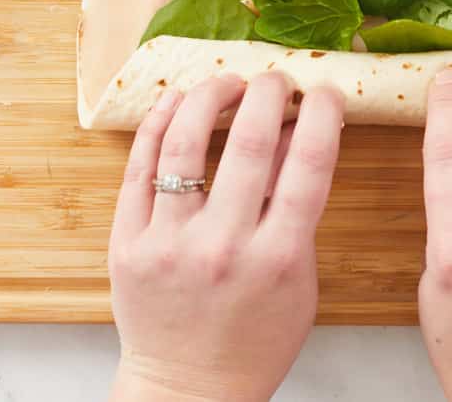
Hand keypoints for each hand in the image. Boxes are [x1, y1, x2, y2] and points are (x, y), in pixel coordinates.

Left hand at [107, 74, 344, 401]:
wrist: (190, 389)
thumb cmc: (256, 337)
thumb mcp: (299, 276)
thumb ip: (298, 207)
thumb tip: (296, 133)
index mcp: (277, 258)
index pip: (310, 164)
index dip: (322, 114)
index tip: (324, 90)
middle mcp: (223, 246)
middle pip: (249, 143)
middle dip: (269, 93)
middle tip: (276, 80)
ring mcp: (169, 244)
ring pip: (185, 144)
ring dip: (210, 96)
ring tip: (227, 81)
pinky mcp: (127, 243)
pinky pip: (140, 168)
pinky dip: (159, 124)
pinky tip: (177, 101)